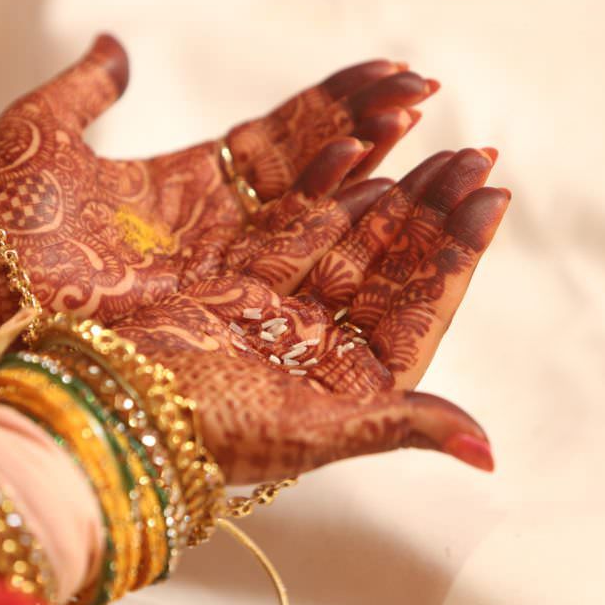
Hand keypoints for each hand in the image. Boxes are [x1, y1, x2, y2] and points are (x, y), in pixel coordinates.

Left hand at [0, 34, 434, 323]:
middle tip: (423, 92)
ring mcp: (228, 263)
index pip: (284, 136)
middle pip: (314, 170)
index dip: (335, 106)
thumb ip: (87, 87)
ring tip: (422, 122)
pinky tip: (384, 179)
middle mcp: (222, 225)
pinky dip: (339, 215)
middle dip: (371, 130)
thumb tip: (113, 43)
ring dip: (370, 165)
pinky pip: (295, 252)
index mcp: (190, 181)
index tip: (390, 74)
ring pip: (317, 208)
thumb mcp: (46, 131)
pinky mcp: (225, 300)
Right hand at [109, 149, 508, 481]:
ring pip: (354, 248)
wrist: (112, 405)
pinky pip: (298, 236)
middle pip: (394, 273)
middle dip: (435, 215)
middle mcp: (325, 351)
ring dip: (396, 201)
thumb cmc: (209, 431)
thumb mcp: (311, 434)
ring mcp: (285, 316)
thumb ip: (397, 427)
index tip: (492, 199)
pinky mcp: (243, 288)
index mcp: (351, 388)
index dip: (459, 257)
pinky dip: (331, 202)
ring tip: (439, 151)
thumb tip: (488, 454)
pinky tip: (369, 165)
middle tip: (475, 155)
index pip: (420, 312)